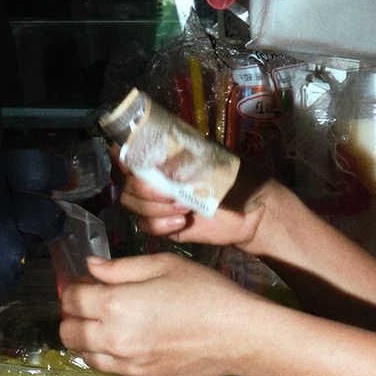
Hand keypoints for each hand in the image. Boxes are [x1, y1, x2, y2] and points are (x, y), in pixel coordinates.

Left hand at [57, 248, 278, 375]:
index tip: (86, 284)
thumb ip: (121, 267)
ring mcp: (129, 366)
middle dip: (73, 317)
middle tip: (92, 305)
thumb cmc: (206, 293)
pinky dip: (115, 355)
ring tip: (110, 325)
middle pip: (68, 333)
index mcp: (116, 305)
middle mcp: (115, 340)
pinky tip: (138, 341)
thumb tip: (92, 268)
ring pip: (86, 356)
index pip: (70, 299)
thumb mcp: (164, 266)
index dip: (74, 287)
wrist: (240, 336)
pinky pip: (115, 369)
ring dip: (89, 339)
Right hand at [119, 168, 292, 256]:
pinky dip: (160, 224)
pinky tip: (182, 221)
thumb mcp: (207, 159)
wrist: (254, 210)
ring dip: (154, 206)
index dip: (122, 157)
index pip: (126, 152)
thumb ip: (178, 156)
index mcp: (162, 155)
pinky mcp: (164, 225)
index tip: (130, 163)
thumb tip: (154, 149)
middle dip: (142, 188)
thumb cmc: (235, 177)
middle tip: (170, 192)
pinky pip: (146, 226)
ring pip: (131, 204)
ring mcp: (156, 202)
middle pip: (124, 183)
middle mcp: (154, 177)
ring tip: (183, 207)